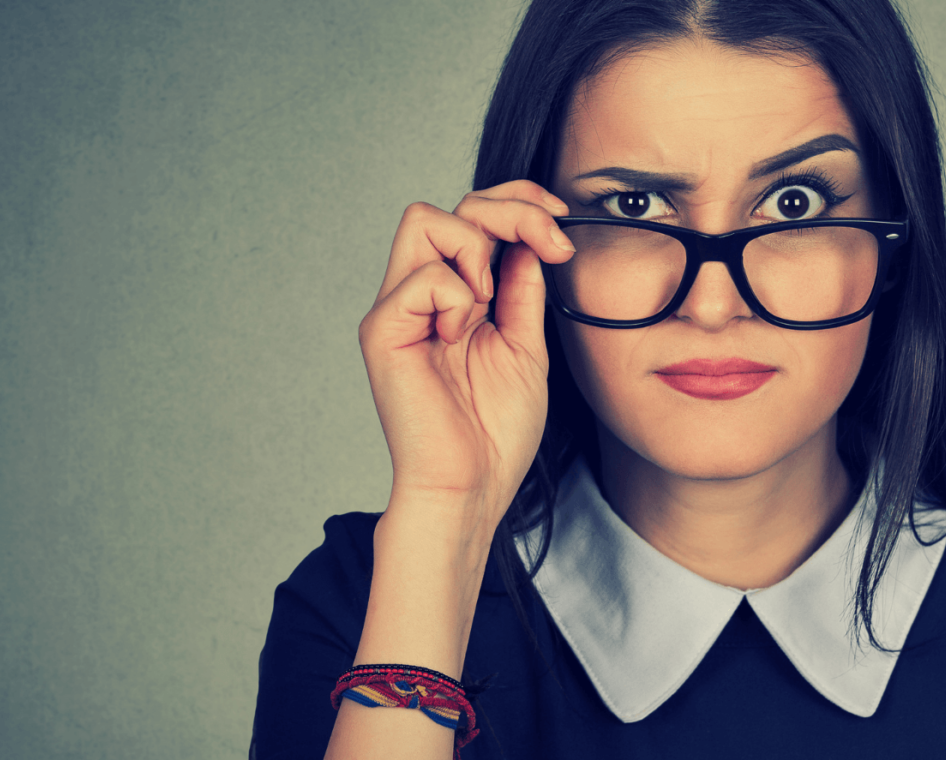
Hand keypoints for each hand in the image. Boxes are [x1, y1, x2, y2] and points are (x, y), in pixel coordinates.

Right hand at [358, 180, 575, 528]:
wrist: (472, 488)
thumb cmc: (494, 431)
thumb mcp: (525, 344)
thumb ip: (522, 289)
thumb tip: (530, 239)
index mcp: (452, 297)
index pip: (472, 216)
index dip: (518, 203)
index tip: (562, 223)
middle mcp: (418, 295)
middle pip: (448, 205)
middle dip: (509, 209)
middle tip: (550, 243)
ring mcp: (397, 310)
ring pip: (425, 220)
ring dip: (476, 250)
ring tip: (490, 304)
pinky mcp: (383, 331)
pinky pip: (424, 277)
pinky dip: (458, 298)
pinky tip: (462, 336)